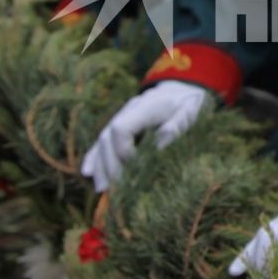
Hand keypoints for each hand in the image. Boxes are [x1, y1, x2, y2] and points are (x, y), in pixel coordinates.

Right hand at [79, 81, 209, 191]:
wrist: (181, 89)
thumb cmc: (188, 103)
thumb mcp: (189, 112)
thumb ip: (176, 126)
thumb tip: (159, 147)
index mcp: (144, 107)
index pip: (120, 128)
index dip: (123, 149)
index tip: (133, 165)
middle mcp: (128, 112)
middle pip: (107, 137)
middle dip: (109, 164)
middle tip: (112, 188)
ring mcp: (122, 118)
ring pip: (102, 141)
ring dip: (100, 165)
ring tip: (101, 189)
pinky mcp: (120, 126)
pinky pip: (103, 142)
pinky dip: (95, 157)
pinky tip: (88, 173)